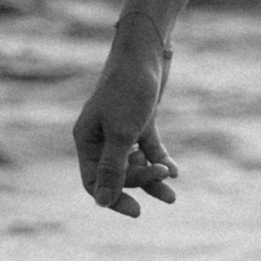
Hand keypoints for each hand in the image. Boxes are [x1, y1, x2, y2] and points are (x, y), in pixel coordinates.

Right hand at [73, 12, 178, 218]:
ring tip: (172, 192)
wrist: (147, 50)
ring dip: (152, 177)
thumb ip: (112, 169)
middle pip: (116, 174)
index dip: (113, 198)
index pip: (93, 182)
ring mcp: (120, 128)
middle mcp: (100, 136)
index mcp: (86, 140)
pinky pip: (148, 148)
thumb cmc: (128, 89)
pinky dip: (159, 159)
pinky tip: (174, 170)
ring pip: (134, 163)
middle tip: (163, 188)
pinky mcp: (140, 119)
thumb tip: (101, 203)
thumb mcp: (121, 133)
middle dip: (139, 184)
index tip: (136, 211)